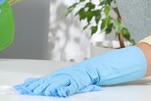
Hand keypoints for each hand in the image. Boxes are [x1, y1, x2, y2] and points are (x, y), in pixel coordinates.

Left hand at [14, 46, 146, 96]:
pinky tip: (60, 92)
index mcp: (75, 71)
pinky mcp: (93, 75)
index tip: (27, 85)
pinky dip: (69, 87)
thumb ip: (80, 82)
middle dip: (39, 84)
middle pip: (54, 77)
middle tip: (25, 89)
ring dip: (49, 86)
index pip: (54, 76)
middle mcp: (77, 70)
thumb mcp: (92, 78)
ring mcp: (84, 71)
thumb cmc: (110, 69)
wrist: (125, 59)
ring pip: (62, 79)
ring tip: (37, 92)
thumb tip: (67, 88)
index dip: (40, 81)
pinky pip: (79, 82)